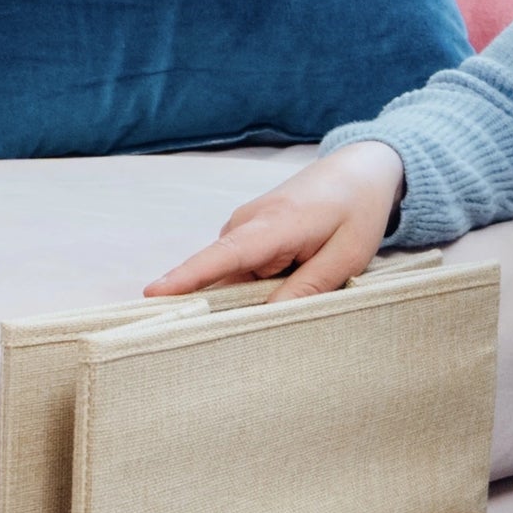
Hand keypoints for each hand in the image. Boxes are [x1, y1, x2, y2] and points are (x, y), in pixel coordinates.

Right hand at [144, 141, 405, 302]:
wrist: (361, 169)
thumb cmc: (358, 211)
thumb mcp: (346, 256)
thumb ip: (308, 286)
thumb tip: (268, 316)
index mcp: (273, 225)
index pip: (223, 256)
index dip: (187, 277)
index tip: (152, 294)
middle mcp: (248, 224)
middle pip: (220, 275)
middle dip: (220, 307)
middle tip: (225, 342)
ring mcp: (245, 227)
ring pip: (232, 276)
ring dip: (245, 296)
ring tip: (267, 312)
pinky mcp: (250, 234)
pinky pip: (241, 269)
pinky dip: (252, 285)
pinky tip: (274, 294)